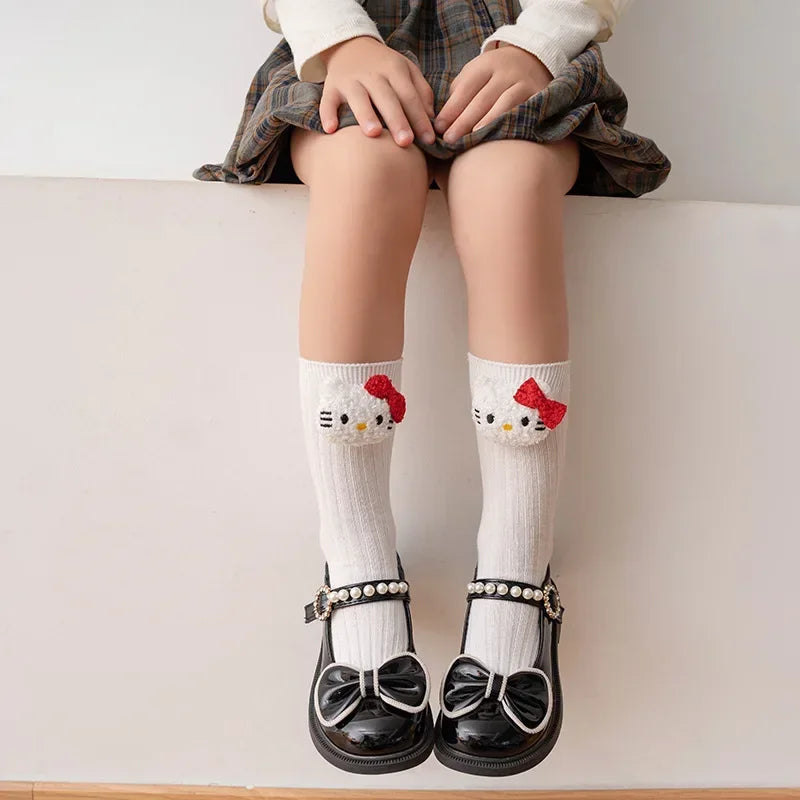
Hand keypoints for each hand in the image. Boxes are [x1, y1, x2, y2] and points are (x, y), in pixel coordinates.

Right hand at [318, 36, 435, 146]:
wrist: (350, 46)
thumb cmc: (384, 67)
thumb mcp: (406, 71)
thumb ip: (421, 92)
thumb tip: (432, 118)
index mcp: (394, 70)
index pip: (410, 95)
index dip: (420, 118)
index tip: (430, 140)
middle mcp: (372, 74)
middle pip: (387, 98)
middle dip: (397, 120)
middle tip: (406, 142)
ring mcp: (350, 80)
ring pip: (358, 98)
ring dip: (365, 115)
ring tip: (374, 133)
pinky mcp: (331, 87)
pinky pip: (328, 101)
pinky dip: (328, 114)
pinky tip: (331, 129)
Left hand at [434, 42, 552, 142]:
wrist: (533, 60)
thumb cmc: (494, 75)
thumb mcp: (476, 74)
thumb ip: (459, 92)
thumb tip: (441, 119)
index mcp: (485, 64)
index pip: (465, 88)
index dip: (451, 109)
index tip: (438, 127)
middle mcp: (505, 70)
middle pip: (481, 99)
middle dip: (463, 121)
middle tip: (449, 139)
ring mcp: (521, 82)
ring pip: (501, 104)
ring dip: (484, 124)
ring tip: (469, 140)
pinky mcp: (536, 94)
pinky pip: (519, 110)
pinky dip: (505, 122)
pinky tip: (495, 135)